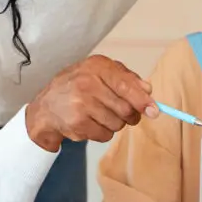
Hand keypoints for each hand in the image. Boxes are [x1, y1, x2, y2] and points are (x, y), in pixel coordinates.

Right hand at [25, 55, 158, 150]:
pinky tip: (90, 123)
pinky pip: (105, 135)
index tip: (154, 111)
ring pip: (117, 124)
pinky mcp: (77, 123)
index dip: (143, 100)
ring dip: (114, 124)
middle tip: (122, 113)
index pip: (127, 85)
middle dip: (129, 115)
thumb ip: (126, 78)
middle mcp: (87, 82)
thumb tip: (148, 91)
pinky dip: (102, 133)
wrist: (47, 106)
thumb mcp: (100, 73)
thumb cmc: (78, 87)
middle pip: (126, 109)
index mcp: (97, 66)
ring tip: (99, 115)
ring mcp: (80, 104)